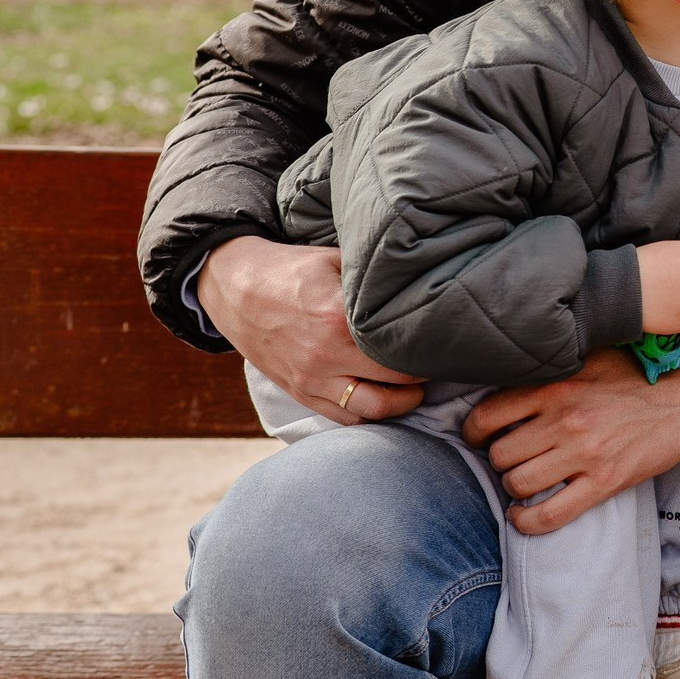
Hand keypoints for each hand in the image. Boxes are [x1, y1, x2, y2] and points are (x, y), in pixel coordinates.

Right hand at [197, 235, 422, 422]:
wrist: (235, 289)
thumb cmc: (292, 270)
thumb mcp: (336, 260)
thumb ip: (373, 278)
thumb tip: (419, 278)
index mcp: (338, 318)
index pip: (400, 347)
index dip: (428, 349)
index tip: (444, 343)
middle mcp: (326, 355)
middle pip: (395, 383)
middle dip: (424, 378)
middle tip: (438, 366)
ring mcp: (311, 379)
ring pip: (370, 411)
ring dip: (400, 405)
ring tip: (415, 390)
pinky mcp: (299, 392)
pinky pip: (342, 418)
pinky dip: (368, 416)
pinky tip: (384, 400)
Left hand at [464, 349, 679, 534]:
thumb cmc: (640, 376)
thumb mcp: (592, 357)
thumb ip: (553, 366)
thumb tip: (512, 373)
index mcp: (557, 386)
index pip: (488, 414)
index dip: (474, 430)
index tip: (480, 435)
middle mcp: (565, 419)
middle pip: (499, 453)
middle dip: (499, 458)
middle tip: (511, 456)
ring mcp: (584, 453)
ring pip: (517, 482)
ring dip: (514, 486)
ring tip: (524, 480)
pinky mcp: (604, 482)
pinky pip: (548, 514)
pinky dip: (526, 521)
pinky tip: (522, 516)